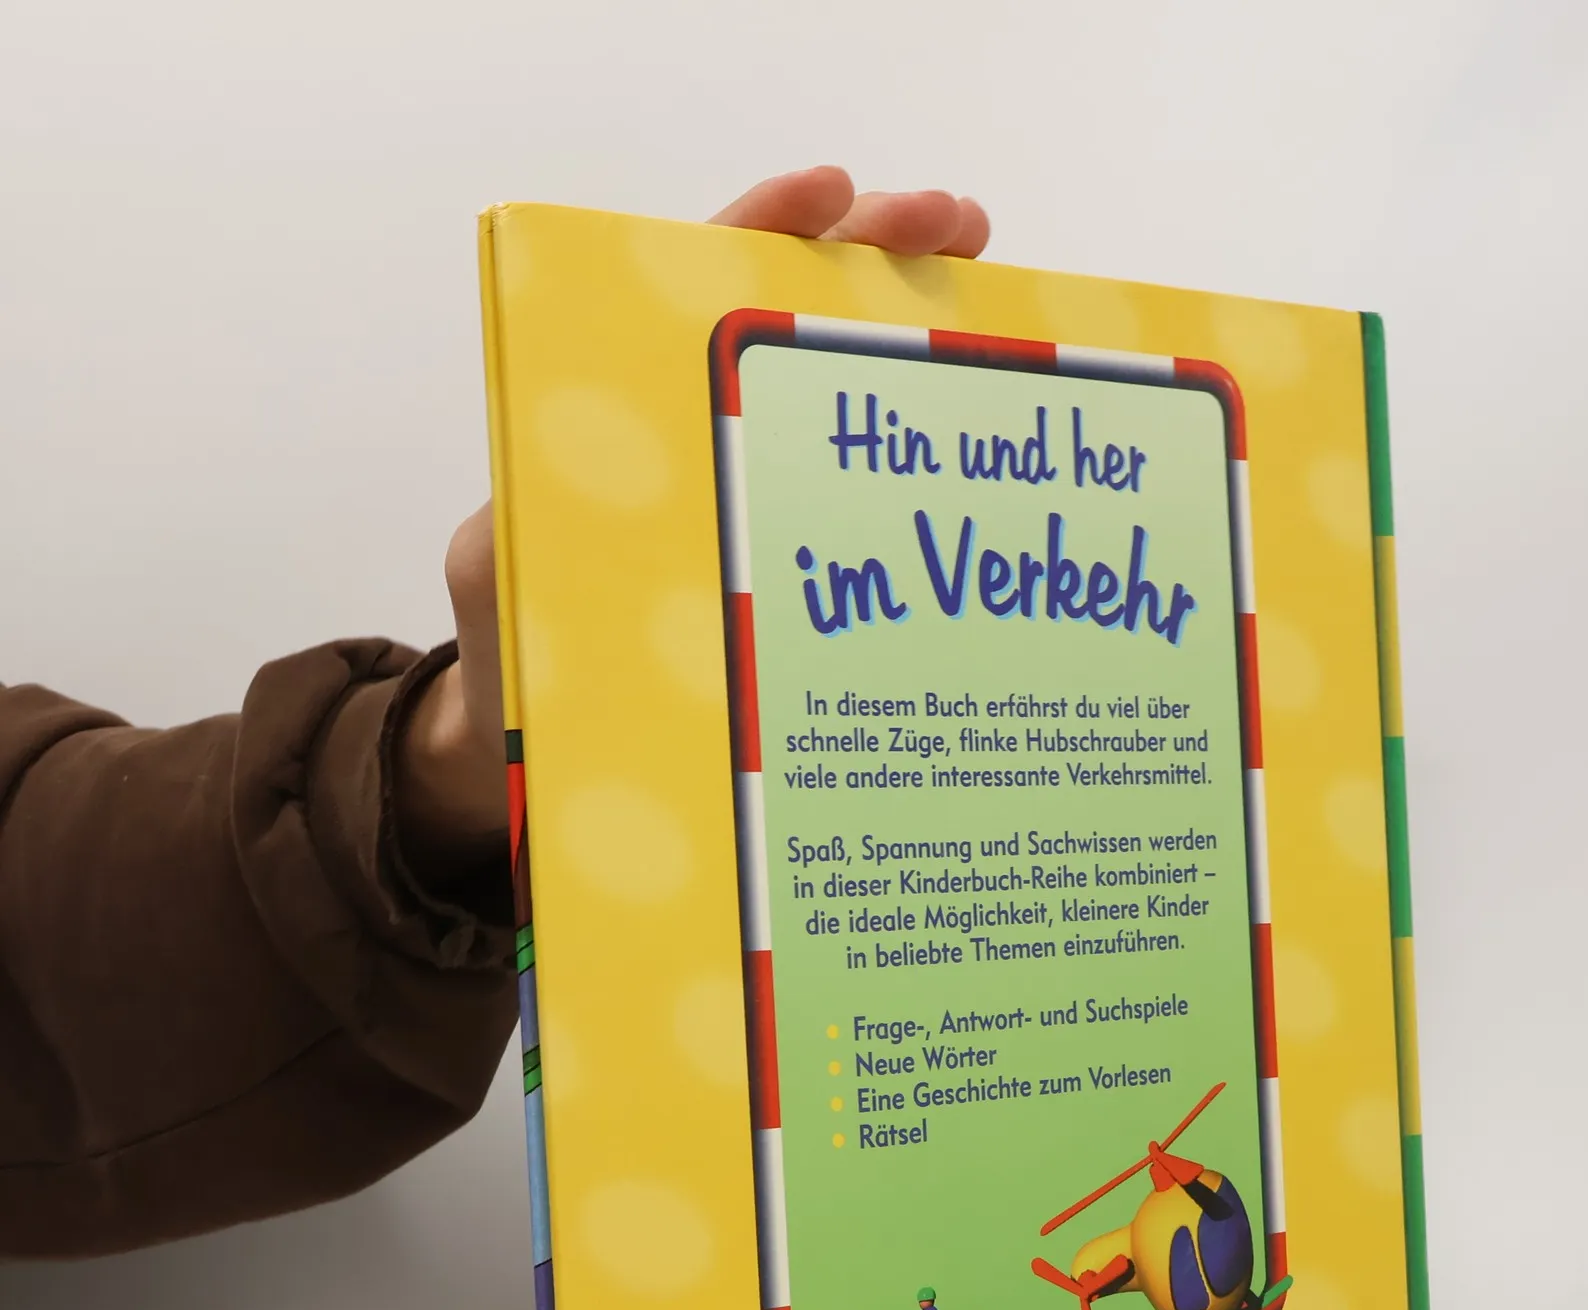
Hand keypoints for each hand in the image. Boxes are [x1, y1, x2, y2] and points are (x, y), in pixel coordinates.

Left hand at [398, 168, 990, 884]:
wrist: (548, 752)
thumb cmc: (517, 656)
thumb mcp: (500, 576)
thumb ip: (519, 530)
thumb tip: (560, 504)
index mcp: (635, 417)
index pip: (699, 289)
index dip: (765, 227)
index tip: (833, 193)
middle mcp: (710, 435)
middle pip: (798, 314)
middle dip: (880, 250)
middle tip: (960, 226)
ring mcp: (764, 493)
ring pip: (850, 391)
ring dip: (926, 330)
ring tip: (1000, 296)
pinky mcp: (802, 561)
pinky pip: (871, 496)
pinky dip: (931, 454)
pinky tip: (992, 425)